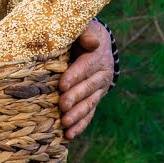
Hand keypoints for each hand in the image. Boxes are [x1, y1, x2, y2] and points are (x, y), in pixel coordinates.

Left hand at [58, 19, 113, 140]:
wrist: (95, 43)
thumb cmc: (82, 33)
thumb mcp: (84, 27)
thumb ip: (84, 32)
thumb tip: (91, 41)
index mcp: (97, 57)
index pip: (85, 67)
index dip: (74, 76)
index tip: (62, 85)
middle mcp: (101, 75)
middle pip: (88, 88)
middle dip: (75, 98)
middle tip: (62, 106)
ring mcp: (98, 90)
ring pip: (89, 104)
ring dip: (77, 115)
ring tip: (65, 124)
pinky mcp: (94, 99)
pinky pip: (89, 114)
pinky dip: (80, 125)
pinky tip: (69, 135)